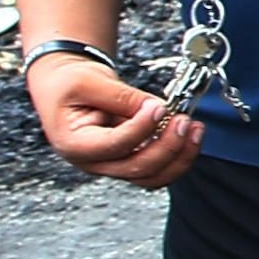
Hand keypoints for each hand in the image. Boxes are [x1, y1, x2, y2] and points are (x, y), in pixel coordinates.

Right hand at [28, 55, 201, 187]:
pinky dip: (177, 156)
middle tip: (184, 120)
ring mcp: (112, 165)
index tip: (159, 106)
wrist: (63, 86)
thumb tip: (157, 108)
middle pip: (137, 168)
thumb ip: (122, 97)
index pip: (114, 145)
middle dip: (167, 146)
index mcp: (75, 144)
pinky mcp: (128, 159)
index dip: (141, 128)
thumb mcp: (89, 81)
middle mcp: (94, 162)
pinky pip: (157, 169)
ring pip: (151, 176)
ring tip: (195, 129)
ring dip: (179, 156)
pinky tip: (190, 135)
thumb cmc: (68, 84)